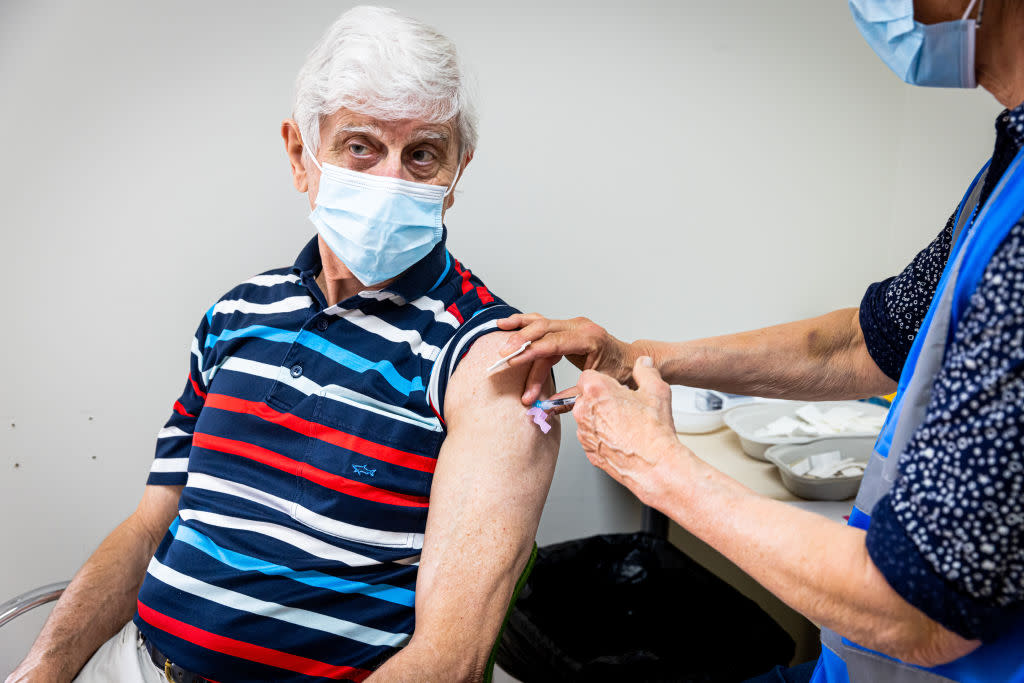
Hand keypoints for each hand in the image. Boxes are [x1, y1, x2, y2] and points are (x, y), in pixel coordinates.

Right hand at [496, 313, 640, 405]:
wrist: (630, 360)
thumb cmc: (618, 373)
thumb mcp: (596, 386)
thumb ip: (570, 397)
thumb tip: (545, 408)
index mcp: (590, 339)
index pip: (553, 344)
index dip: (530, 353)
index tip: (511, 362)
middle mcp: (580, 326)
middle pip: (543, 330)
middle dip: (521, 345)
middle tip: (503, 359)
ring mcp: (573, 324)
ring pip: (540, 325)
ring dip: (518, 333)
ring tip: (501, 342)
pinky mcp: (567, 326)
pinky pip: (543, 323)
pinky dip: (524, 324)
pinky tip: (508, 324)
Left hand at [573, 357, 684, 507]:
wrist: (655, 465)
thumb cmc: (654, 431)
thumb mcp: (657, 390)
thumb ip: (646, 371)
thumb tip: (642, 363)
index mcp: (596, 390)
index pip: (588, 376)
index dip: (604, 382)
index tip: (615, 388)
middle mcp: (584, 410)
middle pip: (586, 397)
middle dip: (602, 400)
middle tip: (624, 407)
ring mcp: (584, 432)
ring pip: (588, 418)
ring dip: (601, 419)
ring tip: (625, 425)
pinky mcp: (588, 450)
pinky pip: (592, 437)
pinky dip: (603, 437)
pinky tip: (621, 439)